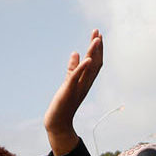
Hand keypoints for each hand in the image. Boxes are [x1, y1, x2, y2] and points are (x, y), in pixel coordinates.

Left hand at [43, 30, 103, 154]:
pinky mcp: (69, 91)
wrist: (58, 123)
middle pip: (95, 63)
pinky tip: (86, 58)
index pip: (95, 63)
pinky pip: (77, 78)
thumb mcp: (68, 83)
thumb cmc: (63, 104)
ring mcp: (78, 88)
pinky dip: (82, 67)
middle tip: (98, 32)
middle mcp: (85, 84)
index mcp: (85, 82)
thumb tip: (75, 53)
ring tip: (96, 39)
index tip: (98, 35)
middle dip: (97, 47)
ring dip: (93, 53)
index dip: (98, 49)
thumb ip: (72, 68)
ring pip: (89, 69)